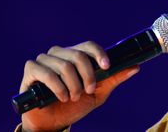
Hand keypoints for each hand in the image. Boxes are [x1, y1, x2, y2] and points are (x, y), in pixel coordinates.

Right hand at [19, 41, 139, 131]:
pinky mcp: (31, 70)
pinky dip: (57, 87)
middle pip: (78, 56)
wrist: (53, 122)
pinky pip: (46, 72)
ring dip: (72, 86)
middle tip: (87, 91)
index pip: (89, 45)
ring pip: (64, 66)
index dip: (99, 54)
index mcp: (76, 55)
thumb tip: (135, 67)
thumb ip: (113, 78)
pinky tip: (61, 97)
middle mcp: (60, 53)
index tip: (107, 66)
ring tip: (72, 97)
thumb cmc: (75, 105)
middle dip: (88, 76)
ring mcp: (44, 60)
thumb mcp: (98, 93)